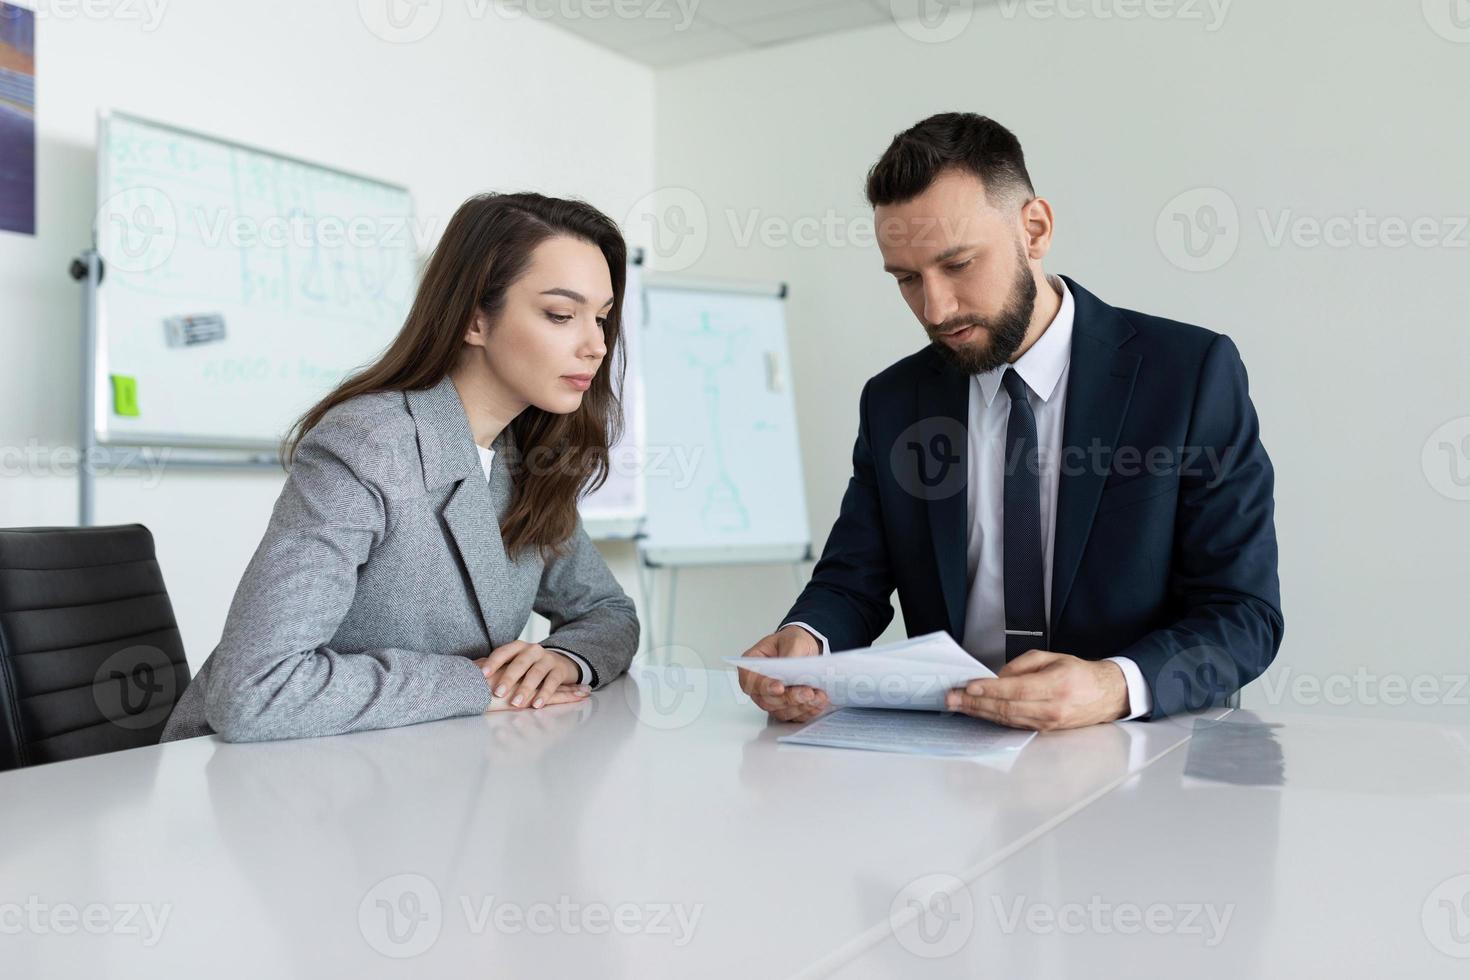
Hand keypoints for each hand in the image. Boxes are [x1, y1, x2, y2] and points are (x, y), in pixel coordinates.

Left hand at [475, 641, 588, 709]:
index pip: (503, 652)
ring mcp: (547, 659)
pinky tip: (537, 705)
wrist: (560, 662)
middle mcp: (533, 650)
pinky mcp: (559, 670)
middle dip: (508, 678)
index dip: (493, 663)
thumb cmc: (528, 666)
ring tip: (516, 704)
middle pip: (520, 662)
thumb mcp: (513, 663)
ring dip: (525, 689)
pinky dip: (544, 694)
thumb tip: (467, 673)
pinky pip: (552, 682)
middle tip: (498, 693)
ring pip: (536, 673)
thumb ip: (495, 668)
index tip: (482, 675)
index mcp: (518, 647)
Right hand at [736, 625, 828, 722]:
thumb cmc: (792, 643)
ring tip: (818, 696)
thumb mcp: (793, 640)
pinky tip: (820, 702)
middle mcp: (758, 686)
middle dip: (789, 699)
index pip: (750, 680)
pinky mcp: (786, 708)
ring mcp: (771, 699)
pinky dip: (808, 711)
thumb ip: (791, 653)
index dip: (764, 687)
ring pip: (781, 712)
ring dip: (801, 706)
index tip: (780, 687)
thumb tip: (792, 669)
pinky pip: (794, 716)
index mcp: (752, 665)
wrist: (806, 650)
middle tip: (807, 692)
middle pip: (767, 701)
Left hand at [945, 650, 1128, 730]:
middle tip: (952, 698)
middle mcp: (1052, 708)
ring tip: (958, 706)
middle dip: (975, 703)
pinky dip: (992, 719)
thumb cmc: (1079, 674)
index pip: (1016, 690)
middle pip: (1006, 708)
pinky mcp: (1044, 731)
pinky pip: (1013, 724)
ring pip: (1007, 719)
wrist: (1106, 696)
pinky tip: (977, 712)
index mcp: (1057, 685)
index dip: (989, 689)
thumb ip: (1022, 665)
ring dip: (979, 712)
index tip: (968, 686)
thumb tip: (996, 677)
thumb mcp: (1052, 657)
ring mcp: (1048, 723)